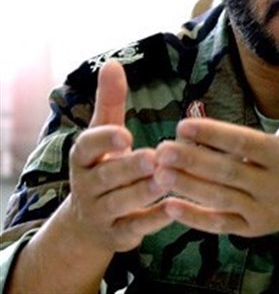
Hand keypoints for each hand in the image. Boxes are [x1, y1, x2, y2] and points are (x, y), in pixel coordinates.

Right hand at [62, 60, 171, 252]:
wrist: (88, 223)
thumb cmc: (104, 165)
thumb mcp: (104, 134)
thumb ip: (110, 102)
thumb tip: (112, 63)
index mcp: (84, 158)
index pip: (87, 147)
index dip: (104, 141)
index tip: (124, 133)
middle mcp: (88, 186)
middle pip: (107, 176)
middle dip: (129, 167)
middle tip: (154, 158)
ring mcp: (102, 212)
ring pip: (122, 203)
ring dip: (145, 192)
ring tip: (168, 178)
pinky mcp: (118, 235)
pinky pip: (135, 228)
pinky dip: (154, 220)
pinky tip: (175, 209)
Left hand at [155, 72, 278, 236]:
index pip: (244, 143)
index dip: (214, 134)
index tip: (183, 124)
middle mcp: (273, 185)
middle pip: (227, 172)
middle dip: (192, 161)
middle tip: (162, 149)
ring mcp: (262, 209)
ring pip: (220, 198)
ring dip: (188, 186)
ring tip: (158, 173)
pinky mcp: (252, 228)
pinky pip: (220, 224)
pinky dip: (195, 218)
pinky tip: (169, 206)